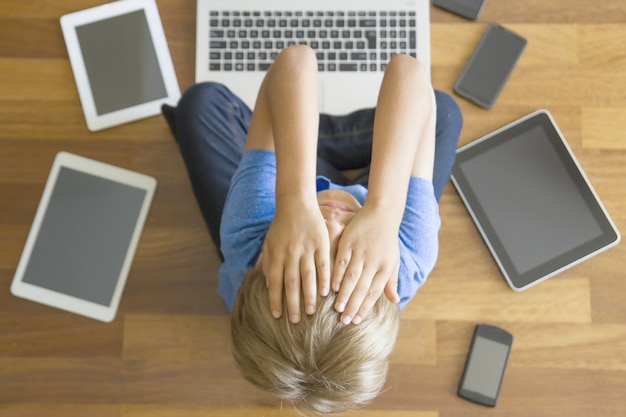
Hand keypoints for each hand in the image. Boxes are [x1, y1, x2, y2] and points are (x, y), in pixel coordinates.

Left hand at [262, 200, 330, 322]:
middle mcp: (290, 254)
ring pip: (308, 277)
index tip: (278, 315)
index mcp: (276, 255)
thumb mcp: (269, 243)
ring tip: (312, 312)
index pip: (275, 282)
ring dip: (309, 296)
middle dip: (293, 304)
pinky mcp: (321, 244)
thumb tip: (268, 285)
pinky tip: (326, 293)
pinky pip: (323, 265)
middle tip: (296, 321)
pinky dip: (324, 280)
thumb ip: (268, 263)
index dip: (276, 300)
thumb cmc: (280, 226)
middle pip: (291, 283)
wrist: (295, 204)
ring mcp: (306, 249)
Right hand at [331, 204, 400, 324]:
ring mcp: (361, 252)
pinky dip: (337, 275)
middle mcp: (374, 261)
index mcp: (385, 267)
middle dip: (353, 305)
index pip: (374, 292)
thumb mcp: (393, 260)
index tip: (355, 320)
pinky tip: (332, 286)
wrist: (382, 214)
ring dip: (344, 294)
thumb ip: (391, 281)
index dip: (365, 307)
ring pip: (351, 277)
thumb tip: (395, 301)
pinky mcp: (349, 242)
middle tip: (343, 320)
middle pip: (362, 288)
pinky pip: (342, 261)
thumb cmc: (387, 240)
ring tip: (337, 308)